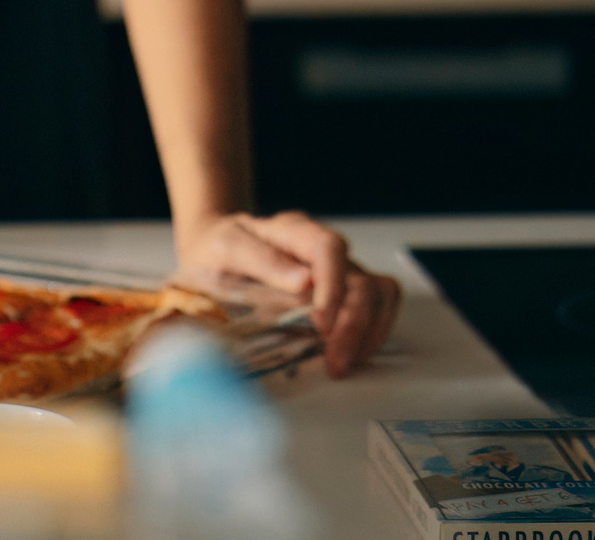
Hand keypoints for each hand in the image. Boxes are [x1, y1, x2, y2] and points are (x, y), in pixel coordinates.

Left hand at [177, 210, 400, 377]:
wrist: (214, 252)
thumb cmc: (218, 250)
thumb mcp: (224, 248)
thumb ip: (260, 259)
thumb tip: (304, 281)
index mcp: (294, 232)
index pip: (329, 248)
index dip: (333, 288)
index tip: (322, 325)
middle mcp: (322, 251)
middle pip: (362, 280)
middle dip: (354, 325)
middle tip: (335, 362)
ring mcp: (339, 271)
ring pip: (380, 294)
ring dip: (369, 333)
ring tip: (344, 363)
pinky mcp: (345, 294)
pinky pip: (379, 307)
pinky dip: (373, 334)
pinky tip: (351, 355)